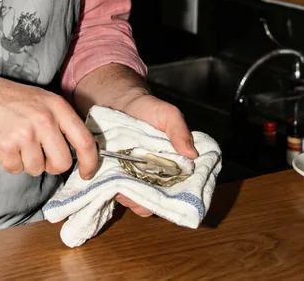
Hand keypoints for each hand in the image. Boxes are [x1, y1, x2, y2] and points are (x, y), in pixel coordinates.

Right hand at [0, 74, 99, 179]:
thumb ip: (60, 120)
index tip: (87, 173)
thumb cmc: (9, 98)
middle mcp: (44, 120)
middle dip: (52, 165)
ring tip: (17, 141)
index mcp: (56, 106)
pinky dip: (11, 163)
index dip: (90, 162)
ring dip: (28, 162)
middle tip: (40, 153)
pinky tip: (4, 144)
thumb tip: (79, 149)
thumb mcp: (41, 99)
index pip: (84, 140)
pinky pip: (17, 170)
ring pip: (38, 169)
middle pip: (62, 163)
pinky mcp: (6, 148)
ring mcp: (24, 135)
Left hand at [114, 93, 197, 217]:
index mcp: (173, 168)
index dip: (175, 199)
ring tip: (122, 182)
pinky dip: (114, 190)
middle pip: (156, 202)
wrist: (119, 101)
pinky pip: (117, 191)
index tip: (165, 194)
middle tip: (137, 187)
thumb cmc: (148, 108)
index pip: (180, 194)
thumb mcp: (168, 114)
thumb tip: (193, 154)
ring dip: (129, 196)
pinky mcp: (116, 175)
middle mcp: (156, 178)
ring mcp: (135, 178)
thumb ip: (180, 131)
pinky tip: (110, 181)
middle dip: (147, 200)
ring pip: (136, 200)